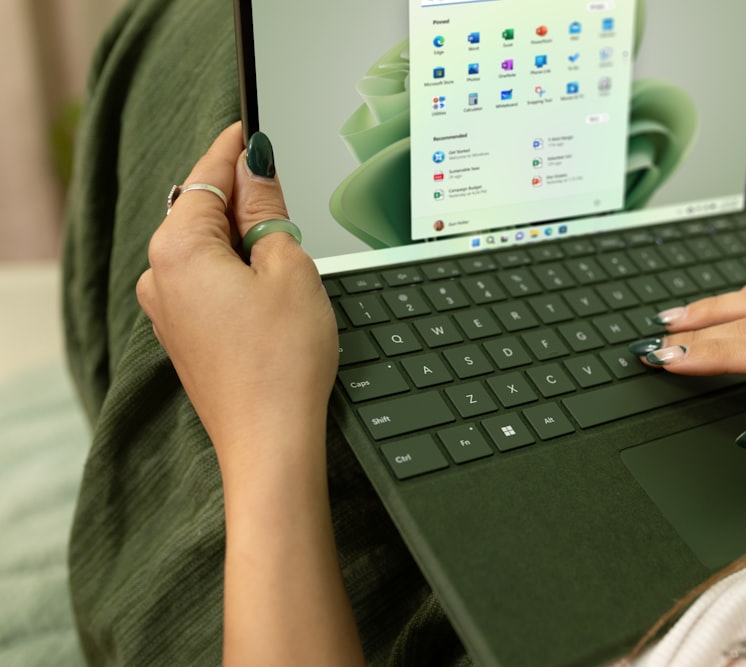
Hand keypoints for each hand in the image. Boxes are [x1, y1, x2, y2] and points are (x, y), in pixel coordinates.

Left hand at [136, 123, 338, 468]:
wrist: (270, 441)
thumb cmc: (281, 361)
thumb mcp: (288, 267)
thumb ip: (266, 210)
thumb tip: (257, 171)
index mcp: (177, 249)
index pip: (206, 175)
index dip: (235, 148)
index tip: (253, 126)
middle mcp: (160, 276)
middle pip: (201, 210)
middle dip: (242, 197)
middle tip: (288, 190)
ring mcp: (168, 310)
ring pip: (206, 249)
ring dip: (242, 238)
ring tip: (288, 253)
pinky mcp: (185, 335)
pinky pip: (206, 282)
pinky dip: (235, 271)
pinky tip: (270, 286)